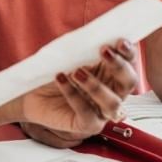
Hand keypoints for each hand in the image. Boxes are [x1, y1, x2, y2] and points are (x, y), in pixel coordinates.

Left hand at [19, 39, 137, 147]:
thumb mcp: (69, 58)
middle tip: (104, 51)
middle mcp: (112, 93)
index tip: (119, 41)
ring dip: (96, 85)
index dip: (128, 53)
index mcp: (111, 74)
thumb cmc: (55, 74)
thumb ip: (84, 49)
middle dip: (119, 66)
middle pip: (129, 82)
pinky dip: (73, 95)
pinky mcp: (87, 125)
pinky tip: (61, 79)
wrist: (32, 95)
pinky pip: (86, 113)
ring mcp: (101, 111)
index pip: (129, 63)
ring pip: (112, 102)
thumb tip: (94, 36)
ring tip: (76, 71)